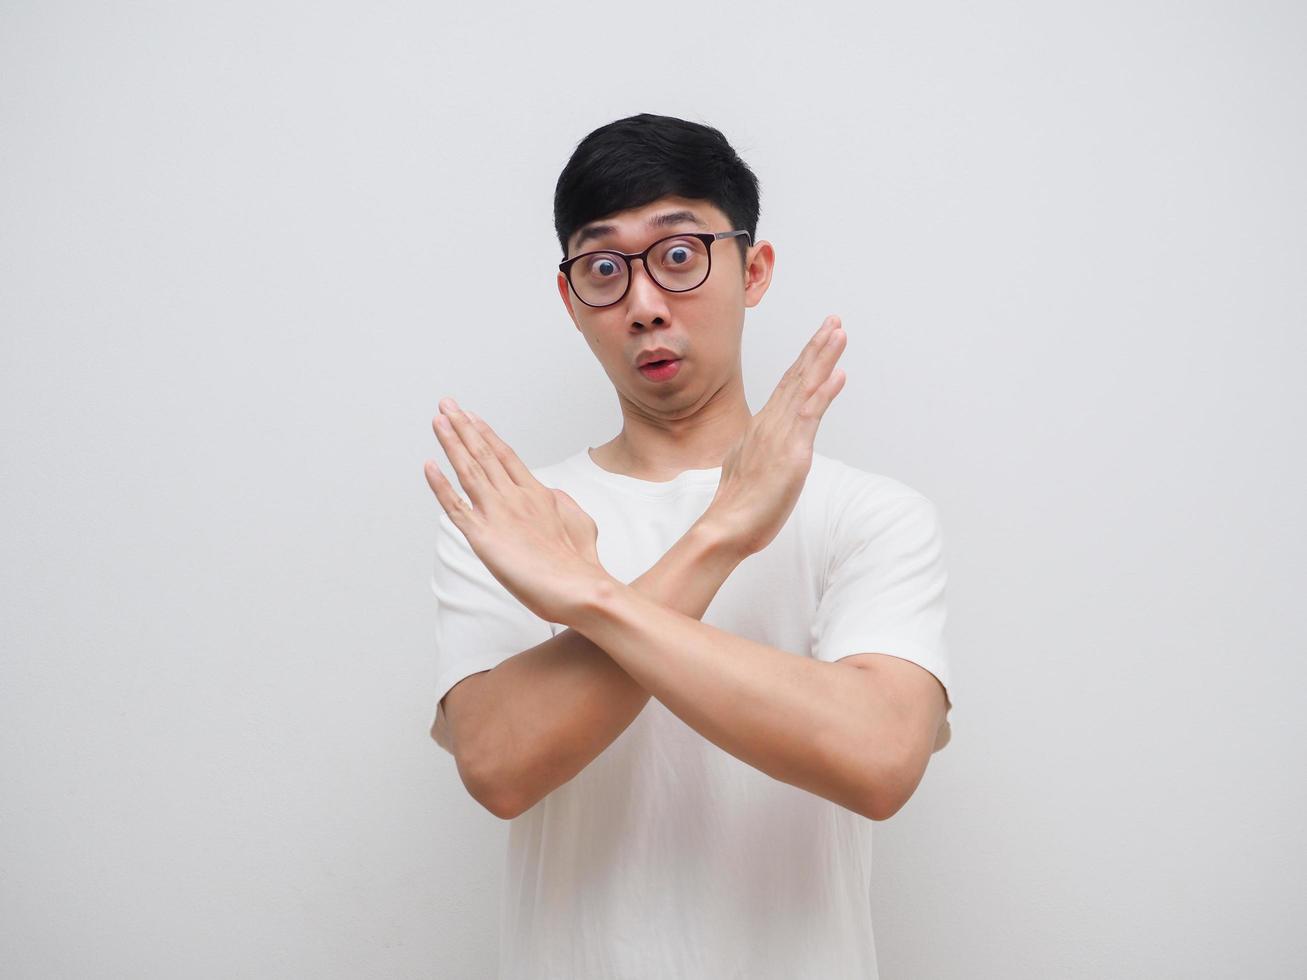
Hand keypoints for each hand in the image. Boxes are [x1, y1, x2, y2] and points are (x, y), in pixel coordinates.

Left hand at [423, 398, 612, 624]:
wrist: (579, 586)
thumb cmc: (581, 563)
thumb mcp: (579, 522)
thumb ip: (561, 503)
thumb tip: (550, 493)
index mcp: (537, 493)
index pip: (506, 455)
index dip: (486, 434)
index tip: (471, 417)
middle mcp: (515, 497)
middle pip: (484, 453)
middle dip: (463, 426)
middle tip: (447, 403)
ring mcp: (498, 514)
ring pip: (469, 469)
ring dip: (451, 442)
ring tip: (438, 419)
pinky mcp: (483, 536)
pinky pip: (454, 506)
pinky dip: (439, 485)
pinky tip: (429, 465)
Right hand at [705, 314, 847, 556]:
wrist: (726, 525)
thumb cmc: (739, 505)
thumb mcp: (749, 467)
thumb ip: (759, 449)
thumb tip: (766, 445)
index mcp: (764, 427)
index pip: (787, 386)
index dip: (805, 360)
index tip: (819, 338)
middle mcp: (771, 424)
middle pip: (797, 377)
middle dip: (817, 347)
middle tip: (834, 320)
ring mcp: (781, 436)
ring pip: (805, 387)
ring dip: (823, 358)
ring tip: (839, 332)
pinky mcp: (793, 453)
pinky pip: (810, 415)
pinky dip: (825, 392)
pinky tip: (838, 373)